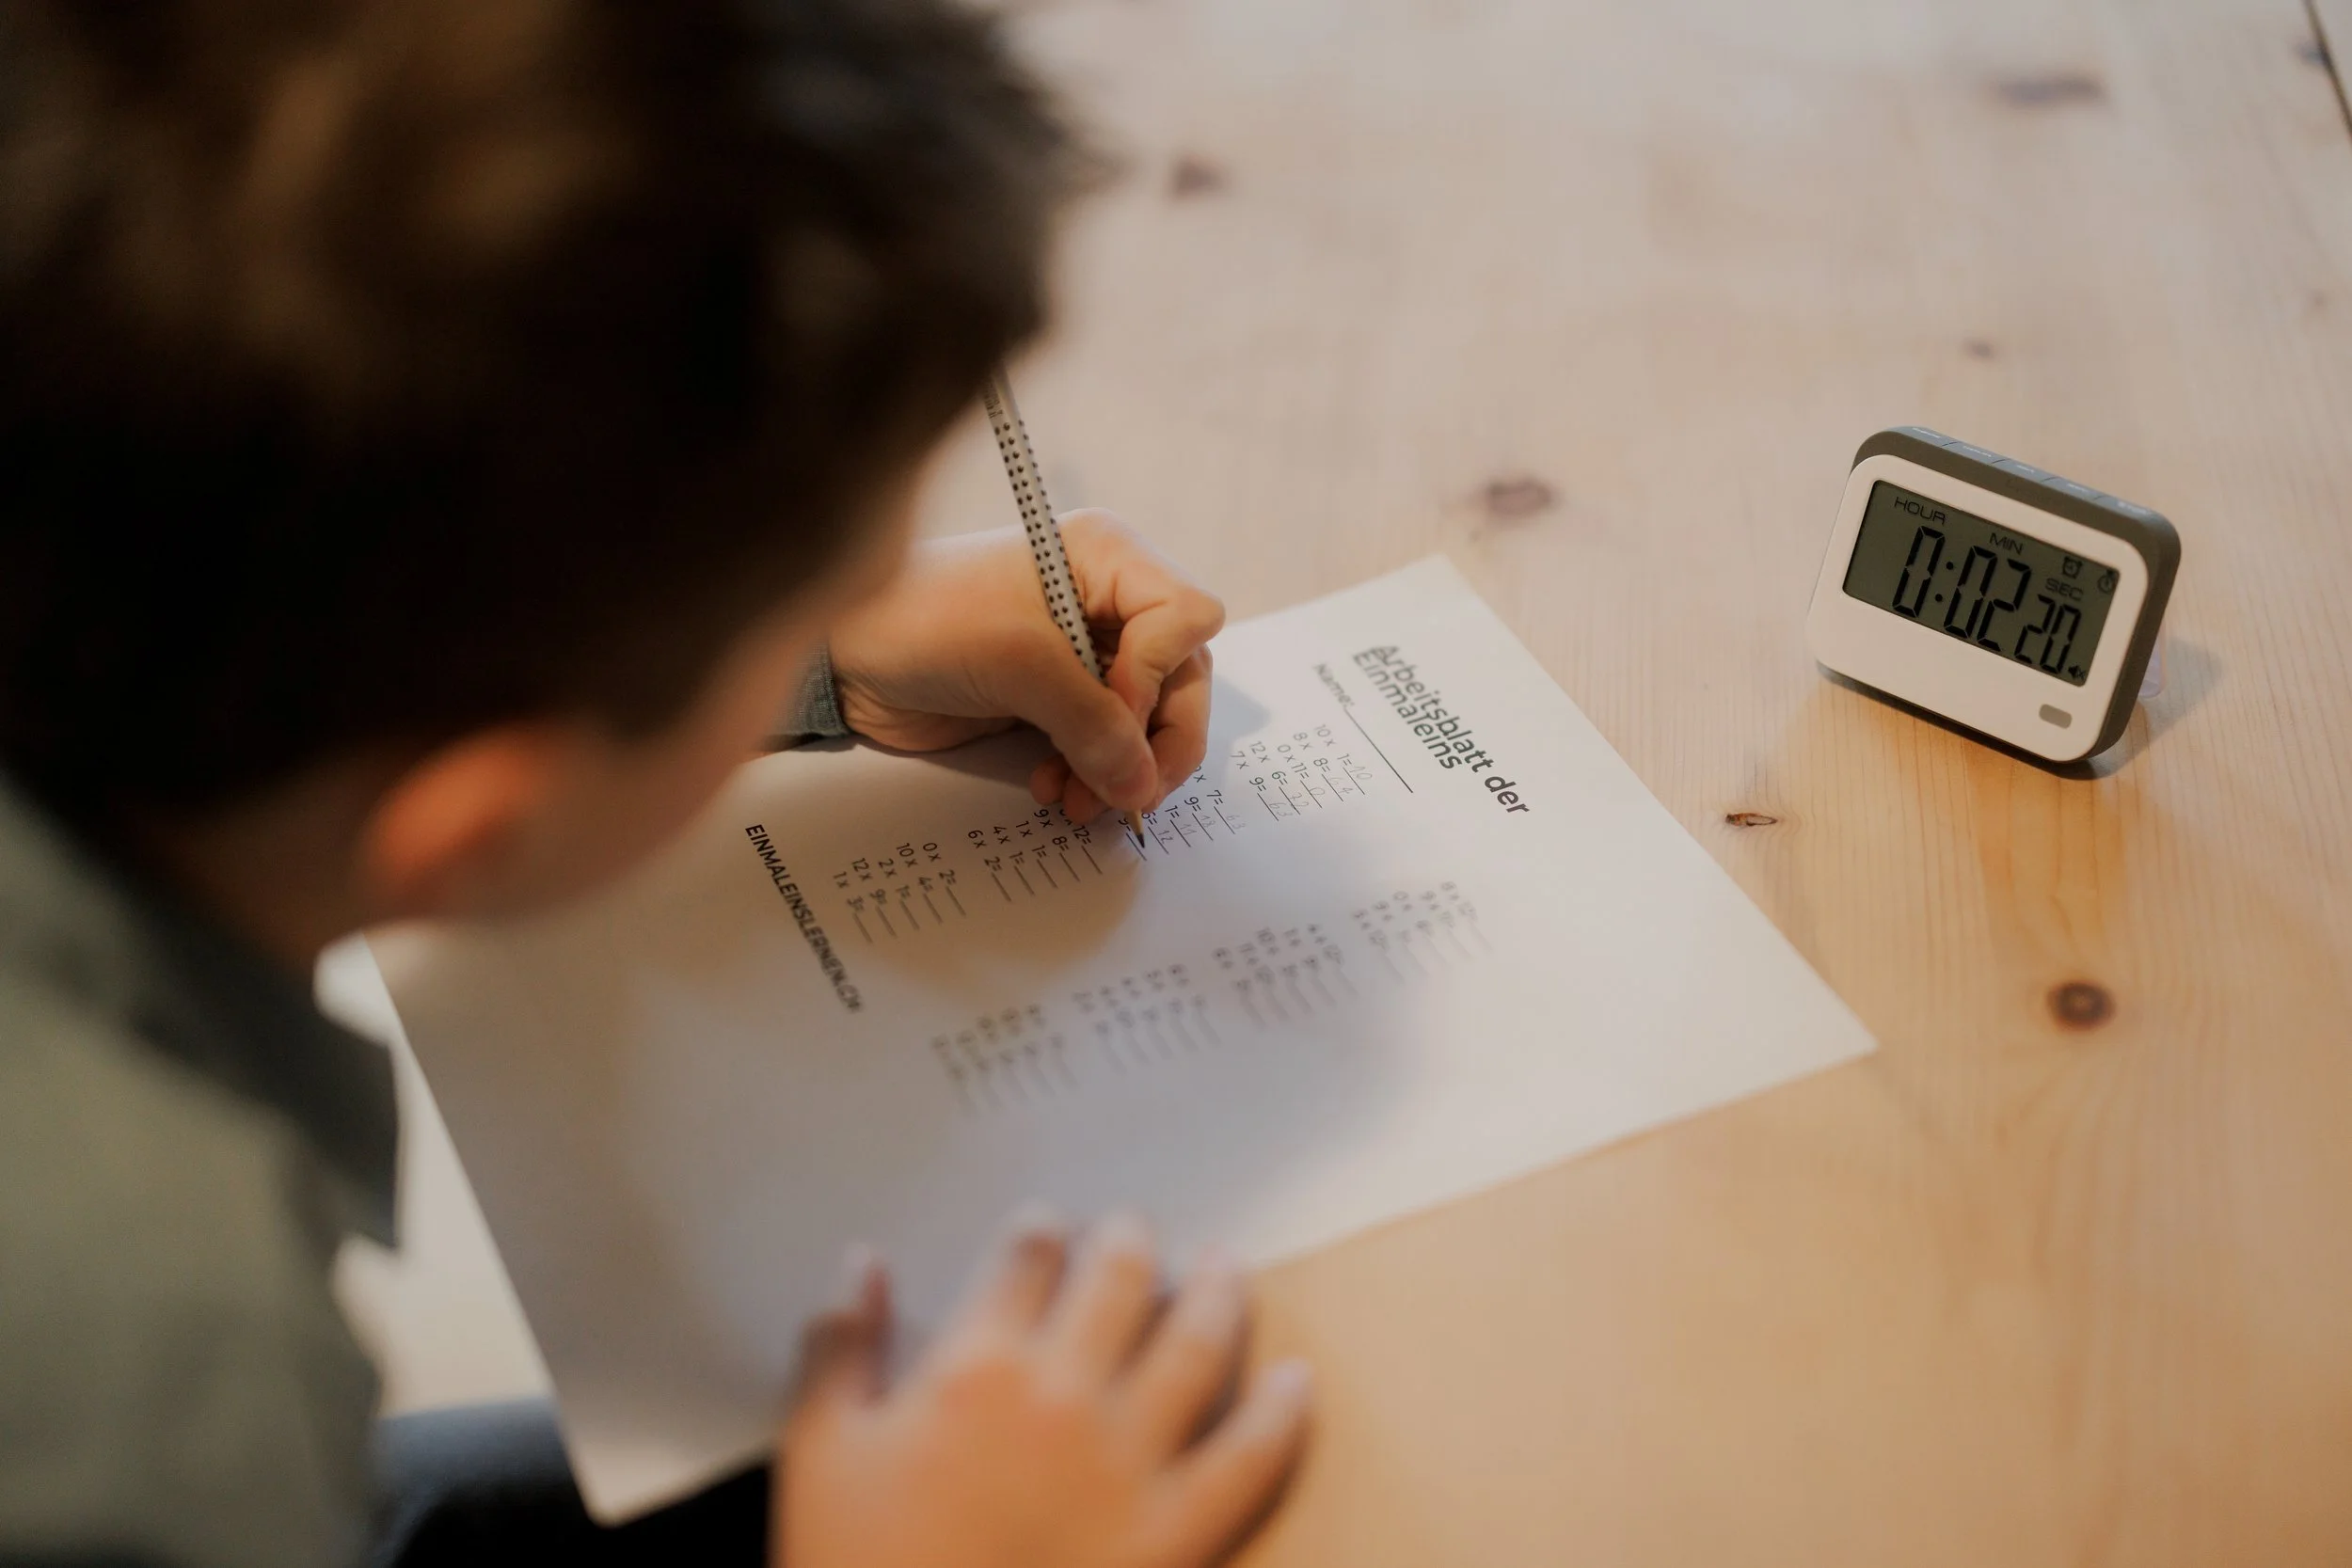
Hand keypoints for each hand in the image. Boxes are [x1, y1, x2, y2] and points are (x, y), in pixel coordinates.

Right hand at [777, 1216, 1312, 1567]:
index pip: (1028, 1257)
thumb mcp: (819, 1450)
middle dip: (1131, 1240)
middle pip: (1120, 1277)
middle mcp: (1061, 1397)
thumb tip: (860, 1262)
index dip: (1043, 1228)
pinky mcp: (1175, 1535)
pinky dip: (1282, 1413)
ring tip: (1224, 1266)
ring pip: (1198, 1343)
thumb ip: (838, 1345)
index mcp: (974, 1367)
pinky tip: (1295, 1380)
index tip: (1051, 1226)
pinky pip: (1249, 1459)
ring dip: (1218, 1291)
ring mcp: (1127, 1465)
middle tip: (1136, 1231)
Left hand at [823, 512, 1224, 820]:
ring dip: (1122, 769)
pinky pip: (1104, 744)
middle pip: (1181, 678)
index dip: (1158, 675)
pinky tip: (1053, 791)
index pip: (1185, 620)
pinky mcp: (1057, 697)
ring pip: (1147, 721)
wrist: (842, 657)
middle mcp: (1106, 600)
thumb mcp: (1016, 661)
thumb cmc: (919, 620)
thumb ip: (1089, 722)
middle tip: (1131, 792)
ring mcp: (1084, 652)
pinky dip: (1091, 775)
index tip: (1111, 713)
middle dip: (1156, 741)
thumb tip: (1140, 783)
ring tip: (1077, 803)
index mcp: (1107, 558)